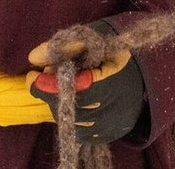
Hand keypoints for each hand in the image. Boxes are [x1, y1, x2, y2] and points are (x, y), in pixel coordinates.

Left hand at [25, 21, 145, 143]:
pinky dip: (69, 116)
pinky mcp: (107, 134)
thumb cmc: (112, 52)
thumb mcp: (91, 40)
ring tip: (61, 86)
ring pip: (71, 121)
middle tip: (46, 74)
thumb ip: (63, 46)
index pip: (75, 88)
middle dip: (51, 91)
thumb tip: (32, 56)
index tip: (32, 74)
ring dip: (58, 104)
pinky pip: (79, 132)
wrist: (141, 75)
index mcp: (113, 78)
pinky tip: (71, 100)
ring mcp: (111, 124)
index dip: (49, 84)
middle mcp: (114, 106)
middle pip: (70, 106)